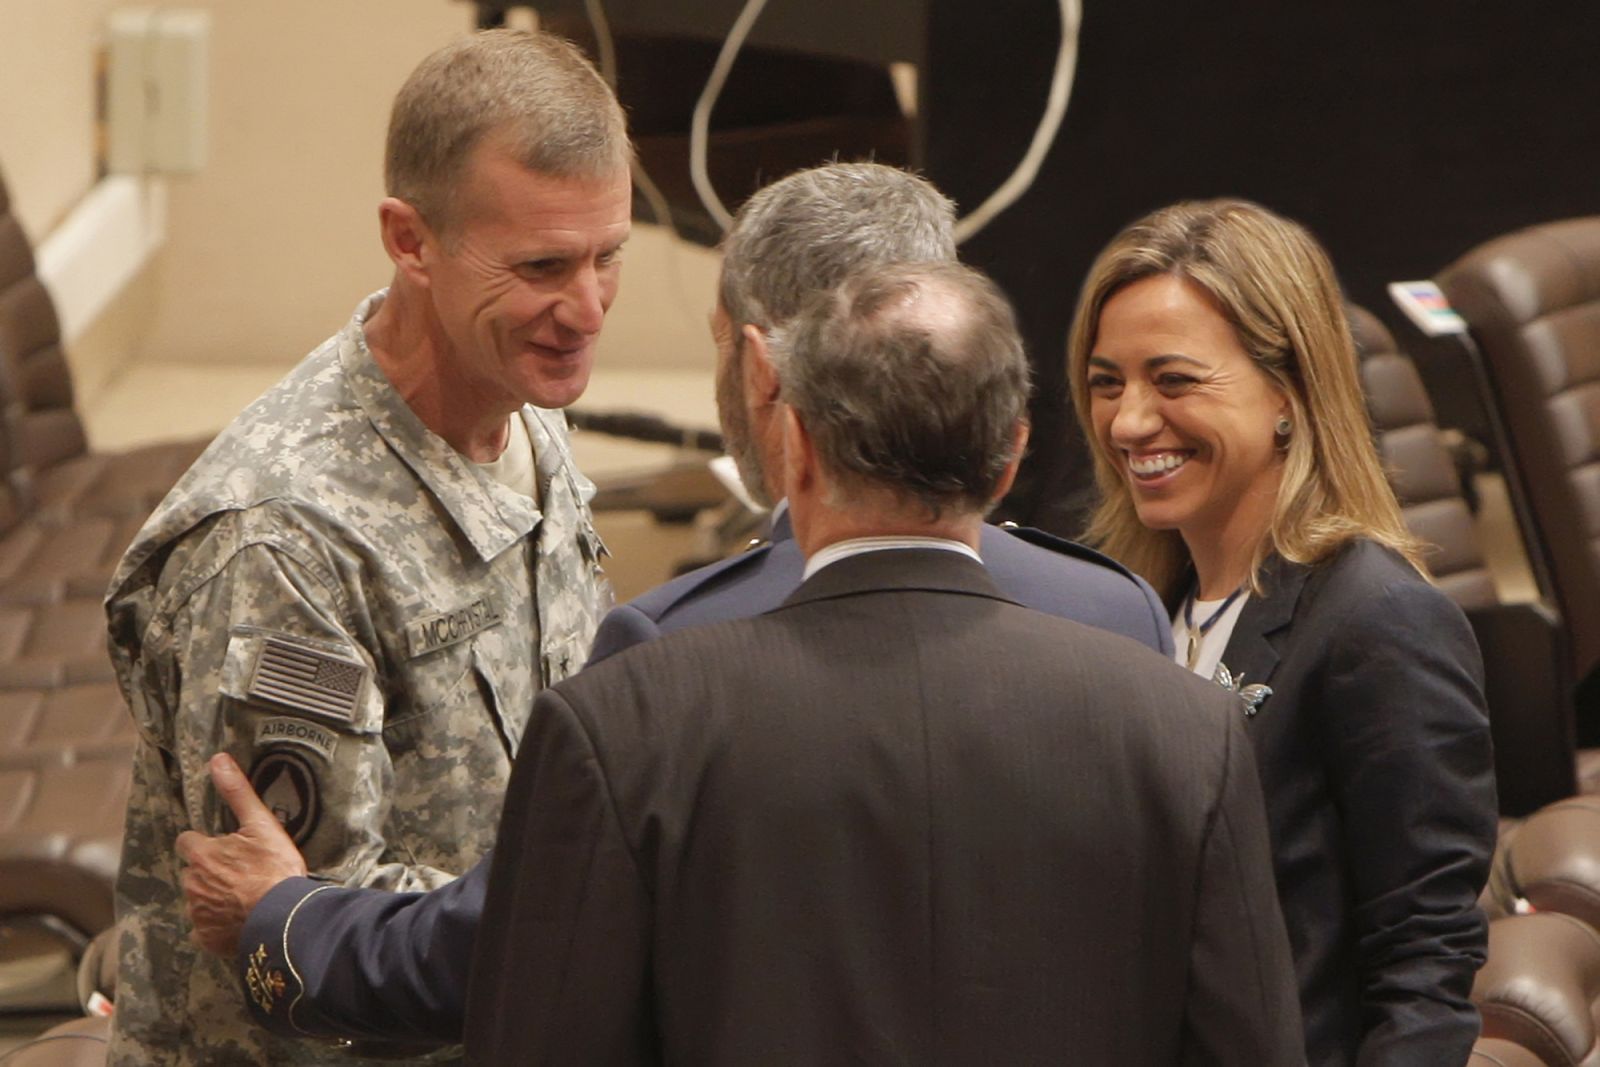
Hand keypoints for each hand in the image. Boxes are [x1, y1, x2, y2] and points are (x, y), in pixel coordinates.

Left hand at [176, 752, 309, 956]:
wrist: (283, 917)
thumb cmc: (274, 868)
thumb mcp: (261, 824)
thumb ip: (237, 792)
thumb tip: (218, 760)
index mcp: (201, 854)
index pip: (187, 842)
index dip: (204, 843)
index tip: (223, 847)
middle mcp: (192, 883)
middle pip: (192, 872)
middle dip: (208, 871)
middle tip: (238, 873)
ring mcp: (197, 913)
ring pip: (198, 899)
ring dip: (212, 897)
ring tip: (242, 897)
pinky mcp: (205, 938)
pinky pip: (204, 929)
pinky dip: (216, 925)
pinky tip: (237, 920)